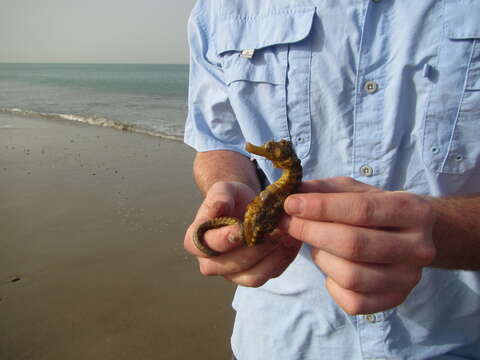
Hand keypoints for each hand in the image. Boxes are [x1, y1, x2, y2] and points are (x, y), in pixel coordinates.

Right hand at [184, 181, 300, 286]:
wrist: (246, 207)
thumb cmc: (230, 198)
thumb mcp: (223, 190)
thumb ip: (218, 197)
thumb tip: (219, 207)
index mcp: (196, 242)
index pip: (208, 246)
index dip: (225, 239)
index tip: (241, 228)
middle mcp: (211, 264)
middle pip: (232, 265)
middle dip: (254, 248)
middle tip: (271, 230)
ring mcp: (233, 274)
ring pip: (253, 277)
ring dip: (271, 257)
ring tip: (283, 236)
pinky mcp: (254, 276)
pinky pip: (270, 274)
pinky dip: (283, 259)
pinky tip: (290, 241)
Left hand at [281, 177, 435, 314]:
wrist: (413, 236)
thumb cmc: (377, 210)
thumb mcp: (356, 190)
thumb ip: (326, 190)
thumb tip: (293, 196)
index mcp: (413, 210)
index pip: (361, 210)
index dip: (321, 207)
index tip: (291, 204)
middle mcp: (417, 247)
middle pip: (354, 245)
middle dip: (312, 232)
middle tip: (289, 223)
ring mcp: (408, 279)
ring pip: (351, 276)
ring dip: (321, 258)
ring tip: (316, 244)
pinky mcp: (395, 300)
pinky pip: (353, 302)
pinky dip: (332, 284)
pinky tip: (332, 268)